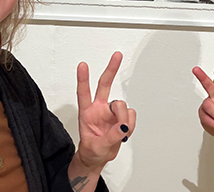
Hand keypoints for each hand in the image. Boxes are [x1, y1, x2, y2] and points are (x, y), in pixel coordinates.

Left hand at [73, 51, 135, 169]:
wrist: (98, 157)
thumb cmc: (92, 150)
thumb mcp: (97, 147)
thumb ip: (111, 136)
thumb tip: (122, 126)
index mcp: (86, 112)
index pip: (83, 93)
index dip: (83, 79)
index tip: (82, 65)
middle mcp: (99, 108)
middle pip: (105, 84)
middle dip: (111, 69)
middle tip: (117, 56)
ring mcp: (111, 112)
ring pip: (122, 105)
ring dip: (123, 118)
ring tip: (120, 132)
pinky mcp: (122, 117)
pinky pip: (131, 115)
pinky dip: (130, 124)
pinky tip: (124, 132)